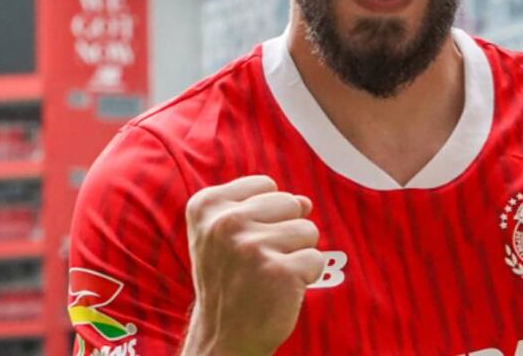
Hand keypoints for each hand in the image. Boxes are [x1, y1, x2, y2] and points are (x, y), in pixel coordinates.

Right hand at [182, 175, 324, 355]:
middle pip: (290, 203)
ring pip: (308, 229)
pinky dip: (306, 275)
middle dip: (285, 232)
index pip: (267, 185)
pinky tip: (280, 290)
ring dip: (297, 254)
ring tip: (269, 275)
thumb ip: (263, 208)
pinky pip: (316, 258)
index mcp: (207, 205)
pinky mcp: (279, 272)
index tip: (245, 242)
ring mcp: (252, 247)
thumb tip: (305, 201)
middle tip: (259, 262)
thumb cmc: (230, 281)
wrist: (223, 337)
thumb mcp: (228, 236)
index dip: (267, 214)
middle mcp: (226, 223)